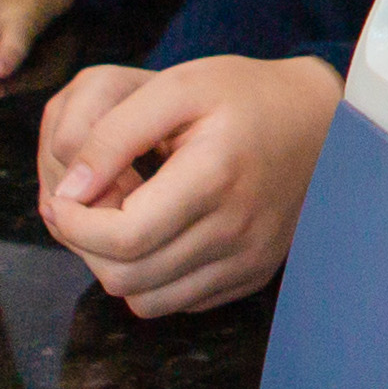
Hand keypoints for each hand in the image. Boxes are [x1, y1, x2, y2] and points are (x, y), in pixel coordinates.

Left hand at [35, 52, 340, 315]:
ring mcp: (248, 260)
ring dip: (117, 266)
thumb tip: (70, 192)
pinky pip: (179, 302)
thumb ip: (113, 134)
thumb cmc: (245, 96)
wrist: (322, 121)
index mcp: (214, 177)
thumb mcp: (176, 87)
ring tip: (123, 218)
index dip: (74, 224)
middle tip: (92, 203)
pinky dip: (153, 277)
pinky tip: (159, 233)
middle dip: (88, 245)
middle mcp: (236, 231)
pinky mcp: (252, 275)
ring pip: (146, 301)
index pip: (122, 237)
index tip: (64, 195)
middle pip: (125, 277)